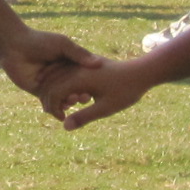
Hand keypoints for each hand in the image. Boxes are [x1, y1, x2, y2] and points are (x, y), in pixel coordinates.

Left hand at [0, 28, 101, 100]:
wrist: (13, 46)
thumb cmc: (39, 41)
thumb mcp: (62, 45)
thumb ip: (79, 54)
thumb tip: (99, 63)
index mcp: (70, 64)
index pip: (85, 77)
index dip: (91, 83)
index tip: (96, 87)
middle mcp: (62, 76)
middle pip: (76, 89)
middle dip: (81, 94)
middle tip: (85, 97)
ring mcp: (51, 85)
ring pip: (64, 98)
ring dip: (70, 101)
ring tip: (73, 100)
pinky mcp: (39, 92)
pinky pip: (51, 103)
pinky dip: (57, 107)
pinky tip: (62, 107)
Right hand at [40, 54, 154, 128]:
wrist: (141, 72)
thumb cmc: (125, 91)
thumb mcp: (105, 108)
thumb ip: (83, 117)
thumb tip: (64, 127)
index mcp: (78, 78)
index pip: (54, 93)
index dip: (53, 108)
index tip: (61, 120)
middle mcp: (75, 68)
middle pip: (50, 82)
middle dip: (48, 99)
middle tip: (53, 114)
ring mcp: (79, 63)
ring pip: (54, 74)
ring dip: (51, 89)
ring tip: (56, 105)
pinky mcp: (84, 63)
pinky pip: (63, 70)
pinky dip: (58, 81)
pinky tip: (65, 93)